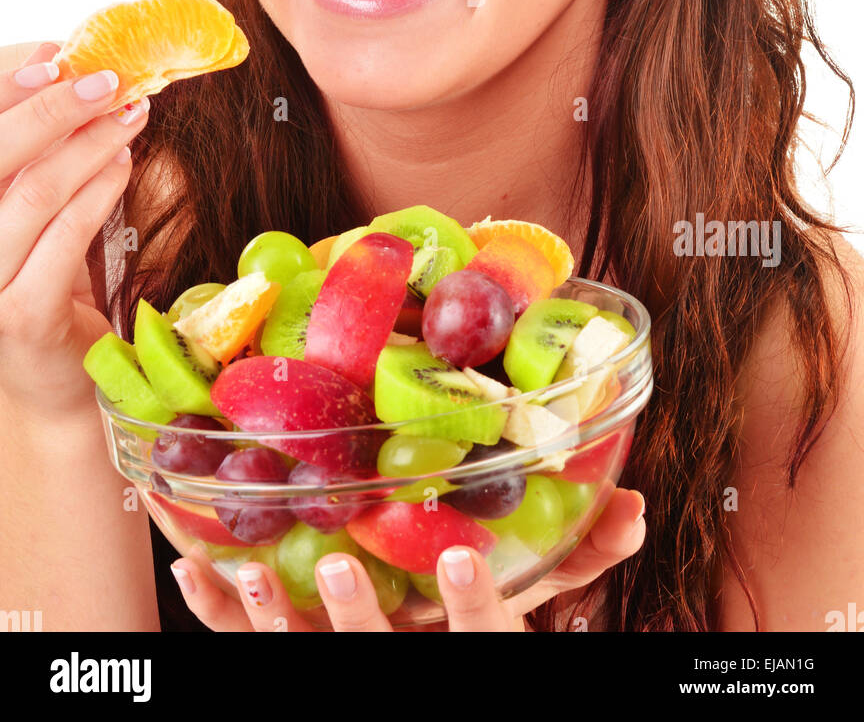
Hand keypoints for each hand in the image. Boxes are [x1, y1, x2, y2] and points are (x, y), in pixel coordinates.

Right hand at [0, 42, 150, 418]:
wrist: (55, 375)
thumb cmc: (41, 274)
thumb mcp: (30, 202)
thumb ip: (33, 146)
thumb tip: (56, 59)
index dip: (5, 86)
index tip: (56, 55)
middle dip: (53, 108)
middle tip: (109, 80)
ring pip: (32, 193)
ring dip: (89, 146)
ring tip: (129, 118)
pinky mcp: (18, 316)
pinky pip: (64, 239)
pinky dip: (99, 194)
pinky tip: (123, 167)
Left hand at [170, 484, 645, 631]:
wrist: (413, 672)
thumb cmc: (467, 626)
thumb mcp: (523, 601)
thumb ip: (578, 557)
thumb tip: (633, 507)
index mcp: (459, 650)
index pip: (482, 644)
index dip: (474, 609)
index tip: (464, 558)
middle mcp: (398, 665)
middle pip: (375, 659)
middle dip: (357, 621)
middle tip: (339, 567)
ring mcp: (338, 665)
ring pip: (301, 659)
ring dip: (277, 618)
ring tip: (259, 572)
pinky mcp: (292, 656)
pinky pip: (248, 648)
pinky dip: (220, 607)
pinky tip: (195, 568)